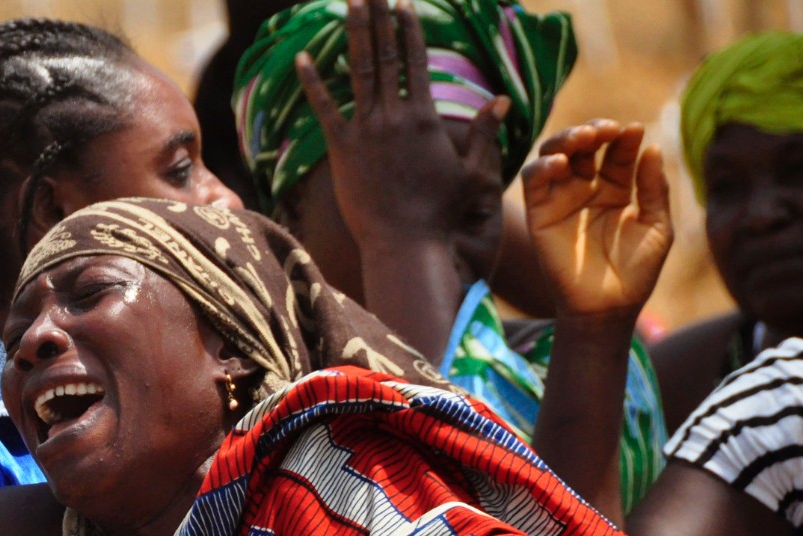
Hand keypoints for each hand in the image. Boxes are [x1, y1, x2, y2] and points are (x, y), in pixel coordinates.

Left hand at [296, 0, 507, 252]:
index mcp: (425, 118)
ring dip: (353, 34)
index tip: (404, 4)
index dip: (409, 30)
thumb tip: (501, 100)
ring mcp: (365, 131)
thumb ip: (484, 133)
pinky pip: (324, 109)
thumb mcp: (473, 172)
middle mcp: (394, 117)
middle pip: (385, 56)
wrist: (406, 244)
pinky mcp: (341, 150)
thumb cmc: (441, 214)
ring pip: (358, 71)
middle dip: (380, 18)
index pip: (415, 62)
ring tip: (349, 3)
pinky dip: (312, 82)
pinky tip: (302, 57)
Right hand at [521, 121, 672, 321]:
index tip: (633, 130)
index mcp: (617, 190)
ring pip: (555, 155)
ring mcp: (562, 200)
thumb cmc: (637, 272)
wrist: (608, 308)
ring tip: (583, 138)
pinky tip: (560, 163)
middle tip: (606, 130)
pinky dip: (542, 166)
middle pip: (584, 147)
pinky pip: (533, 182)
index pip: (617, 153)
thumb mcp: (658, 226)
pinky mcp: (539, 214)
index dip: (624, 138)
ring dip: (566, 140)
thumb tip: (652, 147)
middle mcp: (587, 190)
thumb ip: (654, 189)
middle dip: (593, 131)